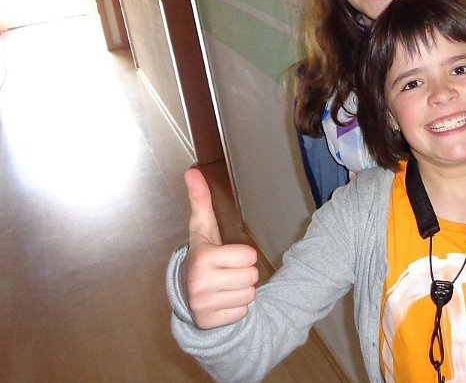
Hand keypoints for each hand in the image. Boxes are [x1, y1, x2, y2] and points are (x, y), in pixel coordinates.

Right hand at [183, 167, 258, 328]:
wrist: (187, 294)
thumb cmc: (203, 257)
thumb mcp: (202, 229)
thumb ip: (200, 201)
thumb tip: (192, 171)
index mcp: (202, 258)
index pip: (248, 255)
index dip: (241, 256)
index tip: (224, 257)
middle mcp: (199, 282)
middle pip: (252, 276)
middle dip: (243, 274)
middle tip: (225, 273)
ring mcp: (203, 305)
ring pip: (249, 295)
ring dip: (240, 291)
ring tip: (223, 287)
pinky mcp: (210, 322)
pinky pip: (243, 312)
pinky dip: (236, 308)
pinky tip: (221, 302)